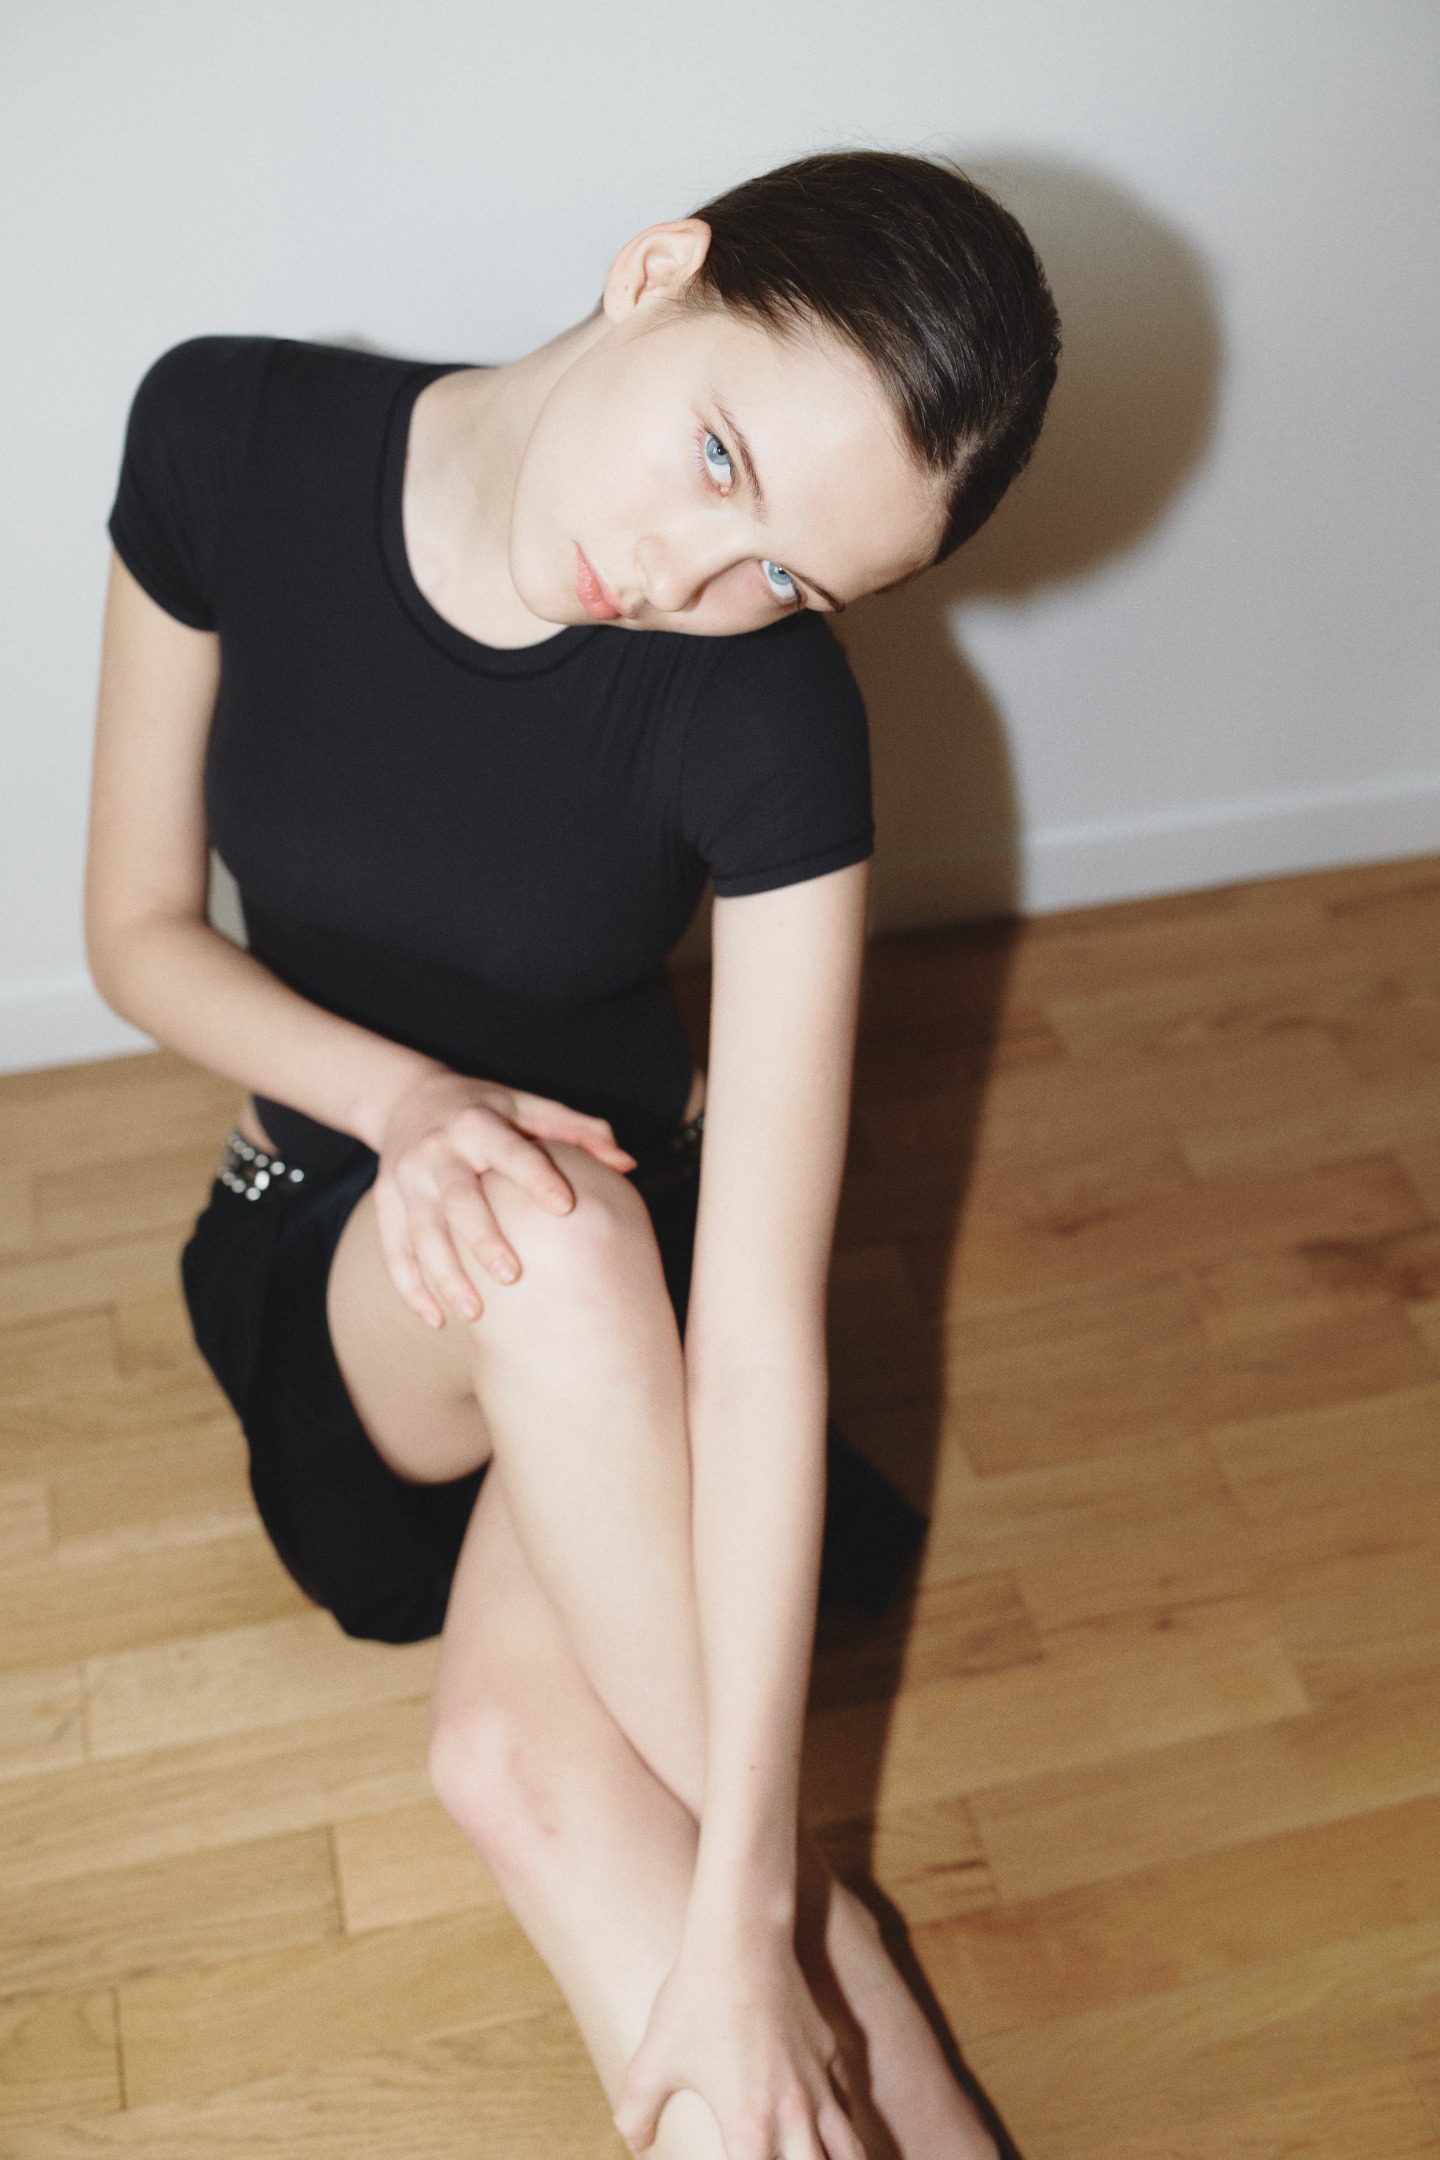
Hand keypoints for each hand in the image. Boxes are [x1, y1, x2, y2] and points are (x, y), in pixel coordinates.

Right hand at [374, 1067, 634, 1325]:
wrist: (406, 1097)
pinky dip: (411, 1287)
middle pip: (458, 1199)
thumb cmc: (485, 1110)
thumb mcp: (527, 1106)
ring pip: (422, 1231)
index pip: (510, 1151)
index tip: (564, 1207)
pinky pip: (394, 1250)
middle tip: (513, 1276)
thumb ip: (577, 1130)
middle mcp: (438, 1150)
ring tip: (474, 1313)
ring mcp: (406, 1178)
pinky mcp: (385, 1201)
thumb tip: (627, 1164)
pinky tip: (436, 1319)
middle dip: (482, 1239)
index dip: (536, 1177)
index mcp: (477, 1123)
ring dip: (445, 1275)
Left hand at [614, 1929, 865, 2159]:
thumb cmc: (695, 1999)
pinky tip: (832, 2129)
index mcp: (751, 2128)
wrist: (742, 1938)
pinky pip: (847, 2104)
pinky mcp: (830, 2050)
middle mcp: (793, 2114)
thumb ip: (638, 2111)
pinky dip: (843, 2128)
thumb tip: (634, 2139)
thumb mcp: (653, 2059)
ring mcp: (818, 2082)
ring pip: (850, 2150)